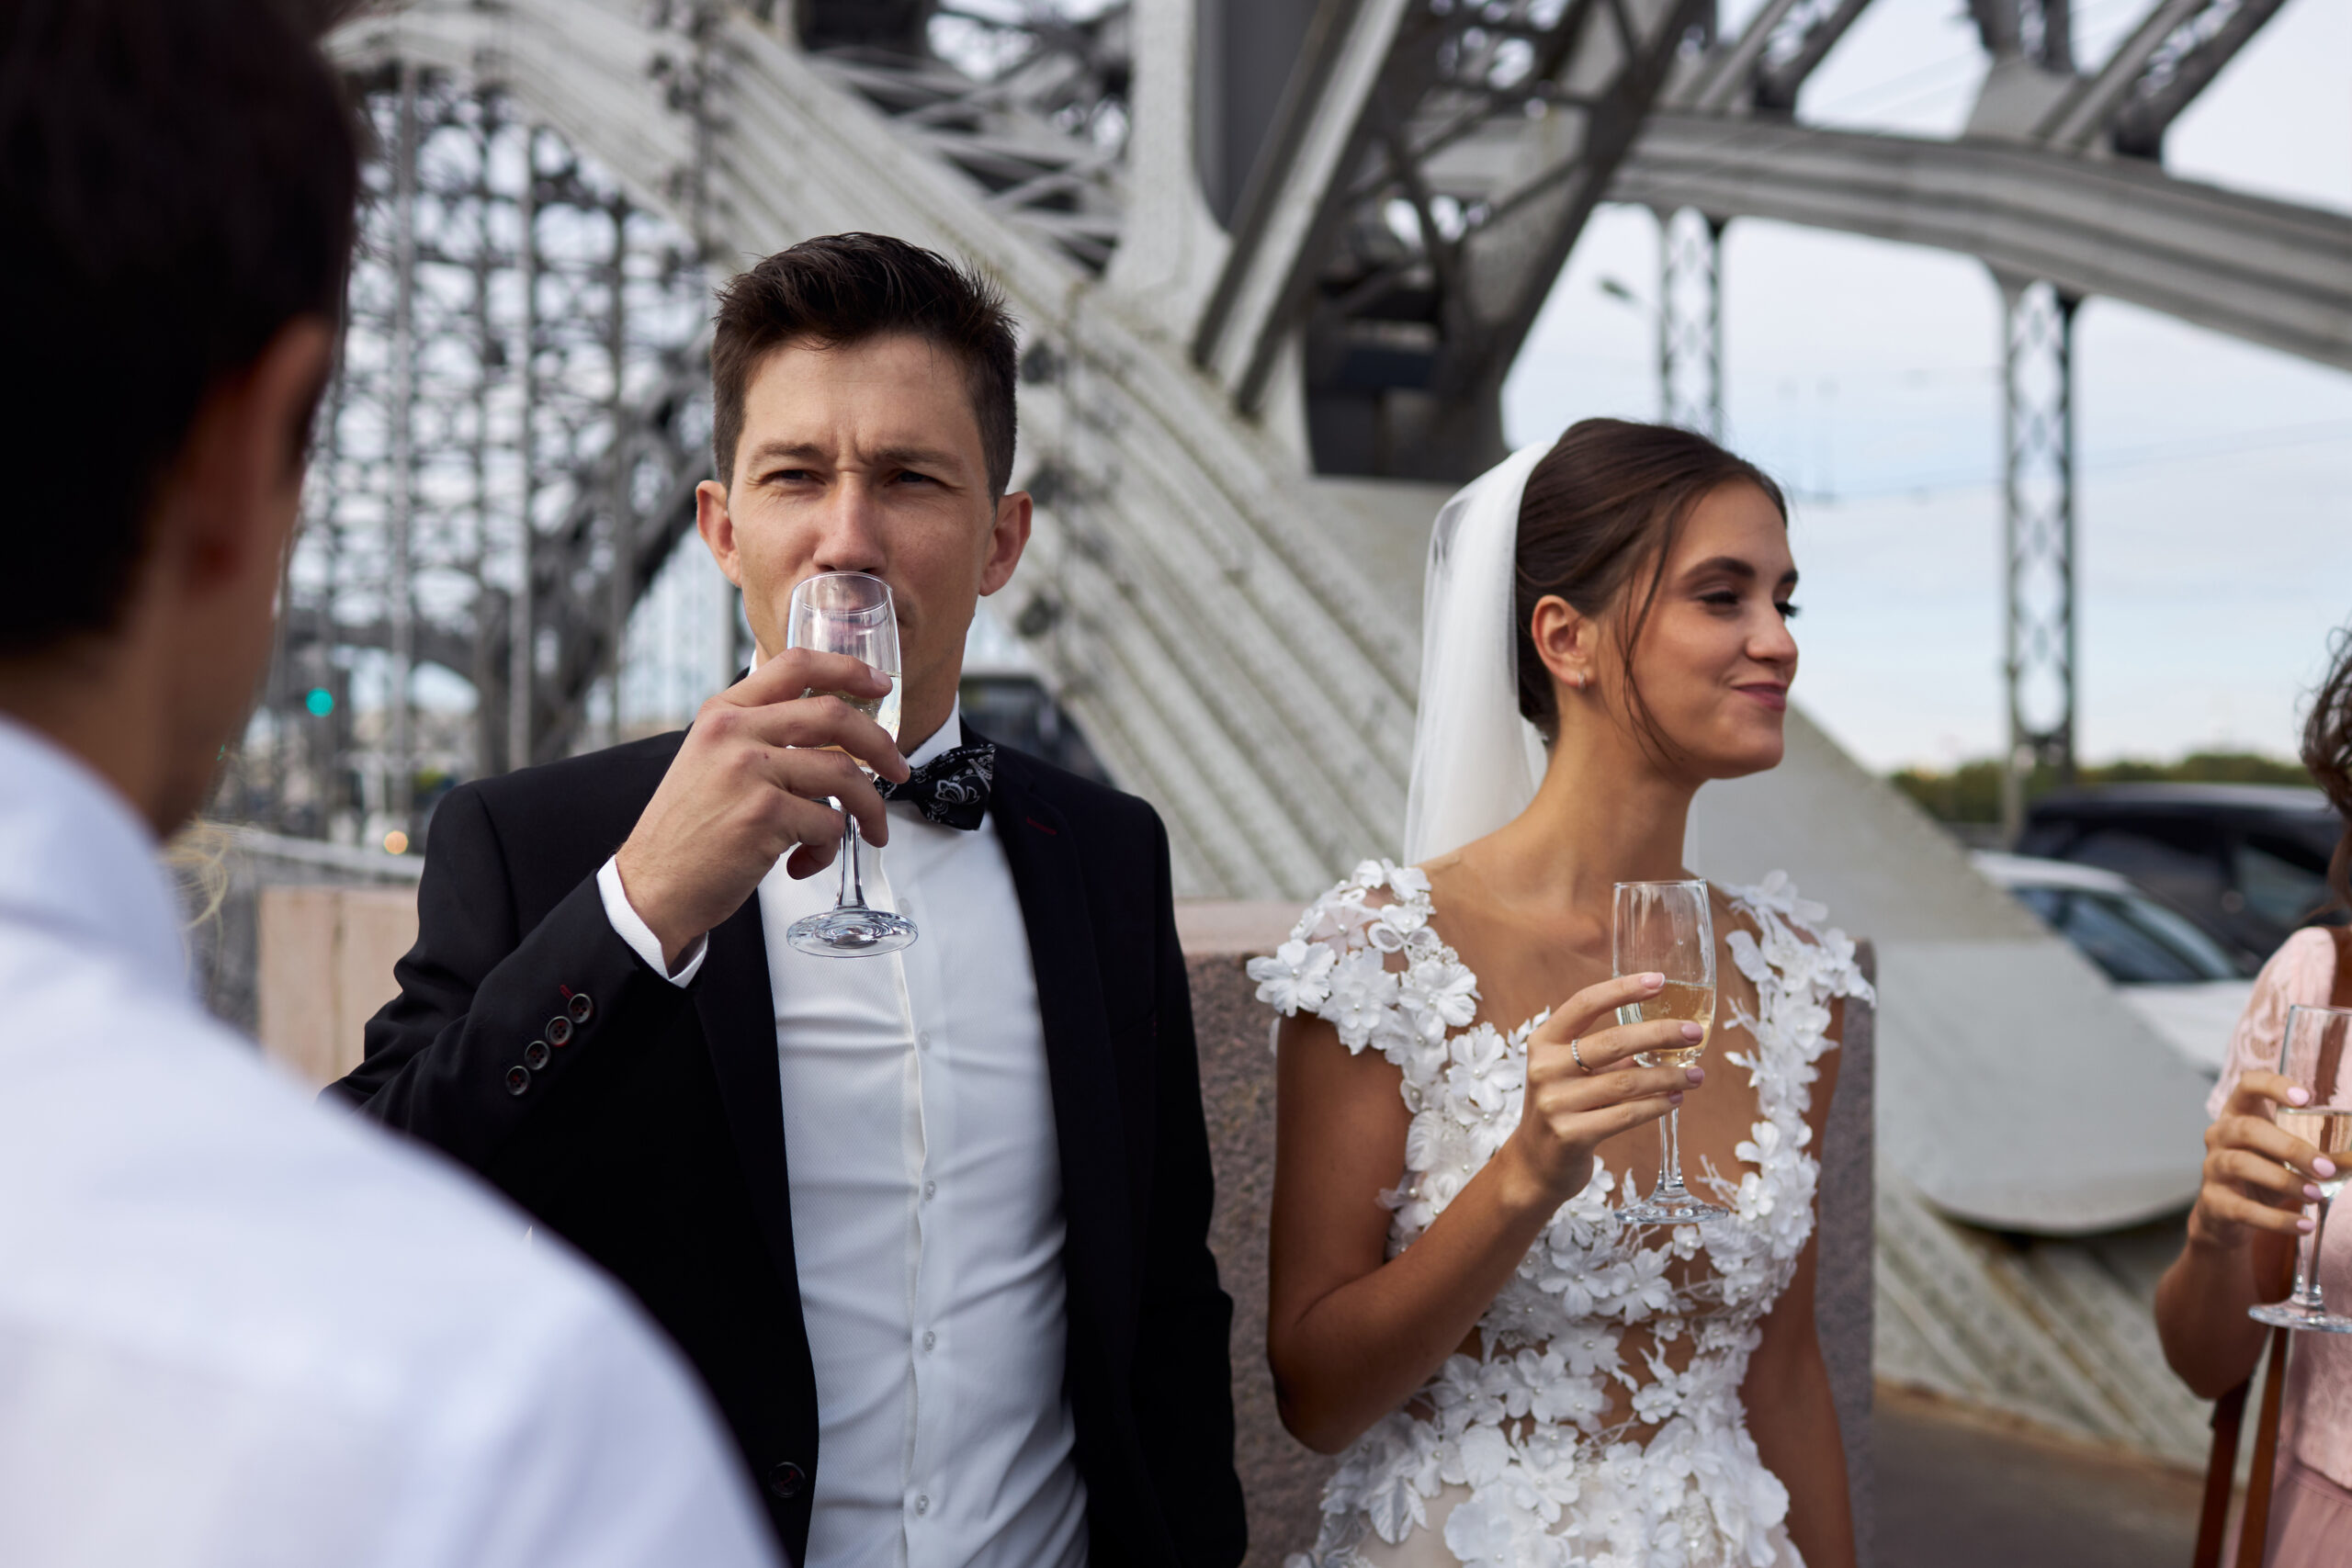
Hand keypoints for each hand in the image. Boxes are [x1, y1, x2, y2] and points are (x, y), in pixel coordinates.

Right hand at [613, 652, 910, 967]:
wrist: (653, 887)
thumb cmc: (688, 830)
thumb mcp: (710, 761)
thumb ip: (757, 737)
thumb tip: (830, 733)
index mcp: (723, 713)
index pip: (795, 664)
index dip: (849, 668)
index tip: (882, 686)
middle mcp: (735, 733)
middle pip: (834, 715)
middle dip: (880, 745)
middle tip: (897, 769)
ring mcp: (750, 772)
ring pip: (843, 774)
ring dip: (869, 808)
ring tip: (870, 831)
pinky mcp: (765, 816)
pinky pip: (828, 825)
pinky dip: (828, 850)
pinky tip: (805, 863)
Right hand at [1498, 972, 1704, 1205]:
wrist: (1534, 1163)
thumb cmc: (1562, 1107)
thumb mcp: (1568, 1071)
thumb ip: (1604, 1051)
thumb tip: (1664, 1031)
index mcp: (1544, 1041)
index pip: (1586, 1004)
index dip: (1623, 989)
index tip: (1659, 981)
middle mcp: (1545, 1068)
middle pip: (1614, 1042)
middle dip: (1660, 1034)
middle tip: (1694, 1033)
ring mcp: (1555, 1102)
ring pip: (1626, 1082)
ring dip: (1668, 1077)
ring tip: (1695, 1075)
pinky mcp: (1570, 1134)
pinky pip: (1626, 1115)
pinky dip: (1656, 1107)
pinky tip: (1674, 1101)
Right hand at [2187, 1069, 2330, 1252]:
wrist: (2228, 1217)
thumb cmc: (2264, 1176)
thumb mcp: (2289, 1159)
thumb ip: (2320, 1154)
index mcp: (2239, 1114)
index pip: (2248, 1085)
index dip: (2273, 1086)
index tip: (2305, 1099)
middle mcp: (2219, 1135)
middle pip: (2248, 1129)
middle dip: (2291, 1147)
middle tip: (2325, 1167)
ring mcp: (2212, 1167)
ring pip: (2242, 1165)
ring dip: (2285, 1181)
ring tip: (2316, 1194)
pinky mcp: (2213, 1201)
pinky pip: (2244, 1209)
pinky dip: (2278, 1219)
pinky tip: (2304, 1225)